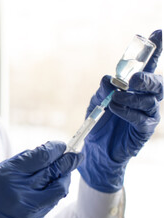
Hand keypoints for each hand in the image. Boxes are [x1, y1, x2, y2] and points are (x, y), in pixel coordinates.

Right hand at [0, 141, 82, 217]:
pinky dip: (58, 189)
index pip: (41, 157)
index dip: (55, 148)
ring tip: (68, 167)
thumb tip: (45, 152)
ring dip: (66, 176)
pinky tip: (57, 182)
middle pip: (54, 172)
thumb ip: (22, 162)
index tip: (60, 145)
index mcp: (8, 175)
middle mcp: (21, 192)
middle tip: (75, 154)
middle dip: (69, 161)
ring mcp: (29, 208)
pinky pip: (53, 201)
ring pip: (59, 189)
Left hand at [78, 30, 162, 192]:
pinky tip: (116, 109)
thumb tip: (109, 79)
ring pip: (150, 100)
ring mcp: (148, 114)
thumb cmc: (99, 122)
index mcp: (134, 88)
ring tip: (113, 100)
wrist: (96, 148)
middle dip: (146, 78)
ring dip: (130, 97)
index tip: (156, 33)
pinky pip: (143, 118)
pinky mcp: (145, 129)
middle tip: (131, 80)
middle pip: (157, 83)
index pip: (147, 66)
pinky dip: (128, 111)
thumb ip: (103, 89)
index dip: (153, 50)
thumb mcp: (97, 102)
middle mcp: (145, 98)